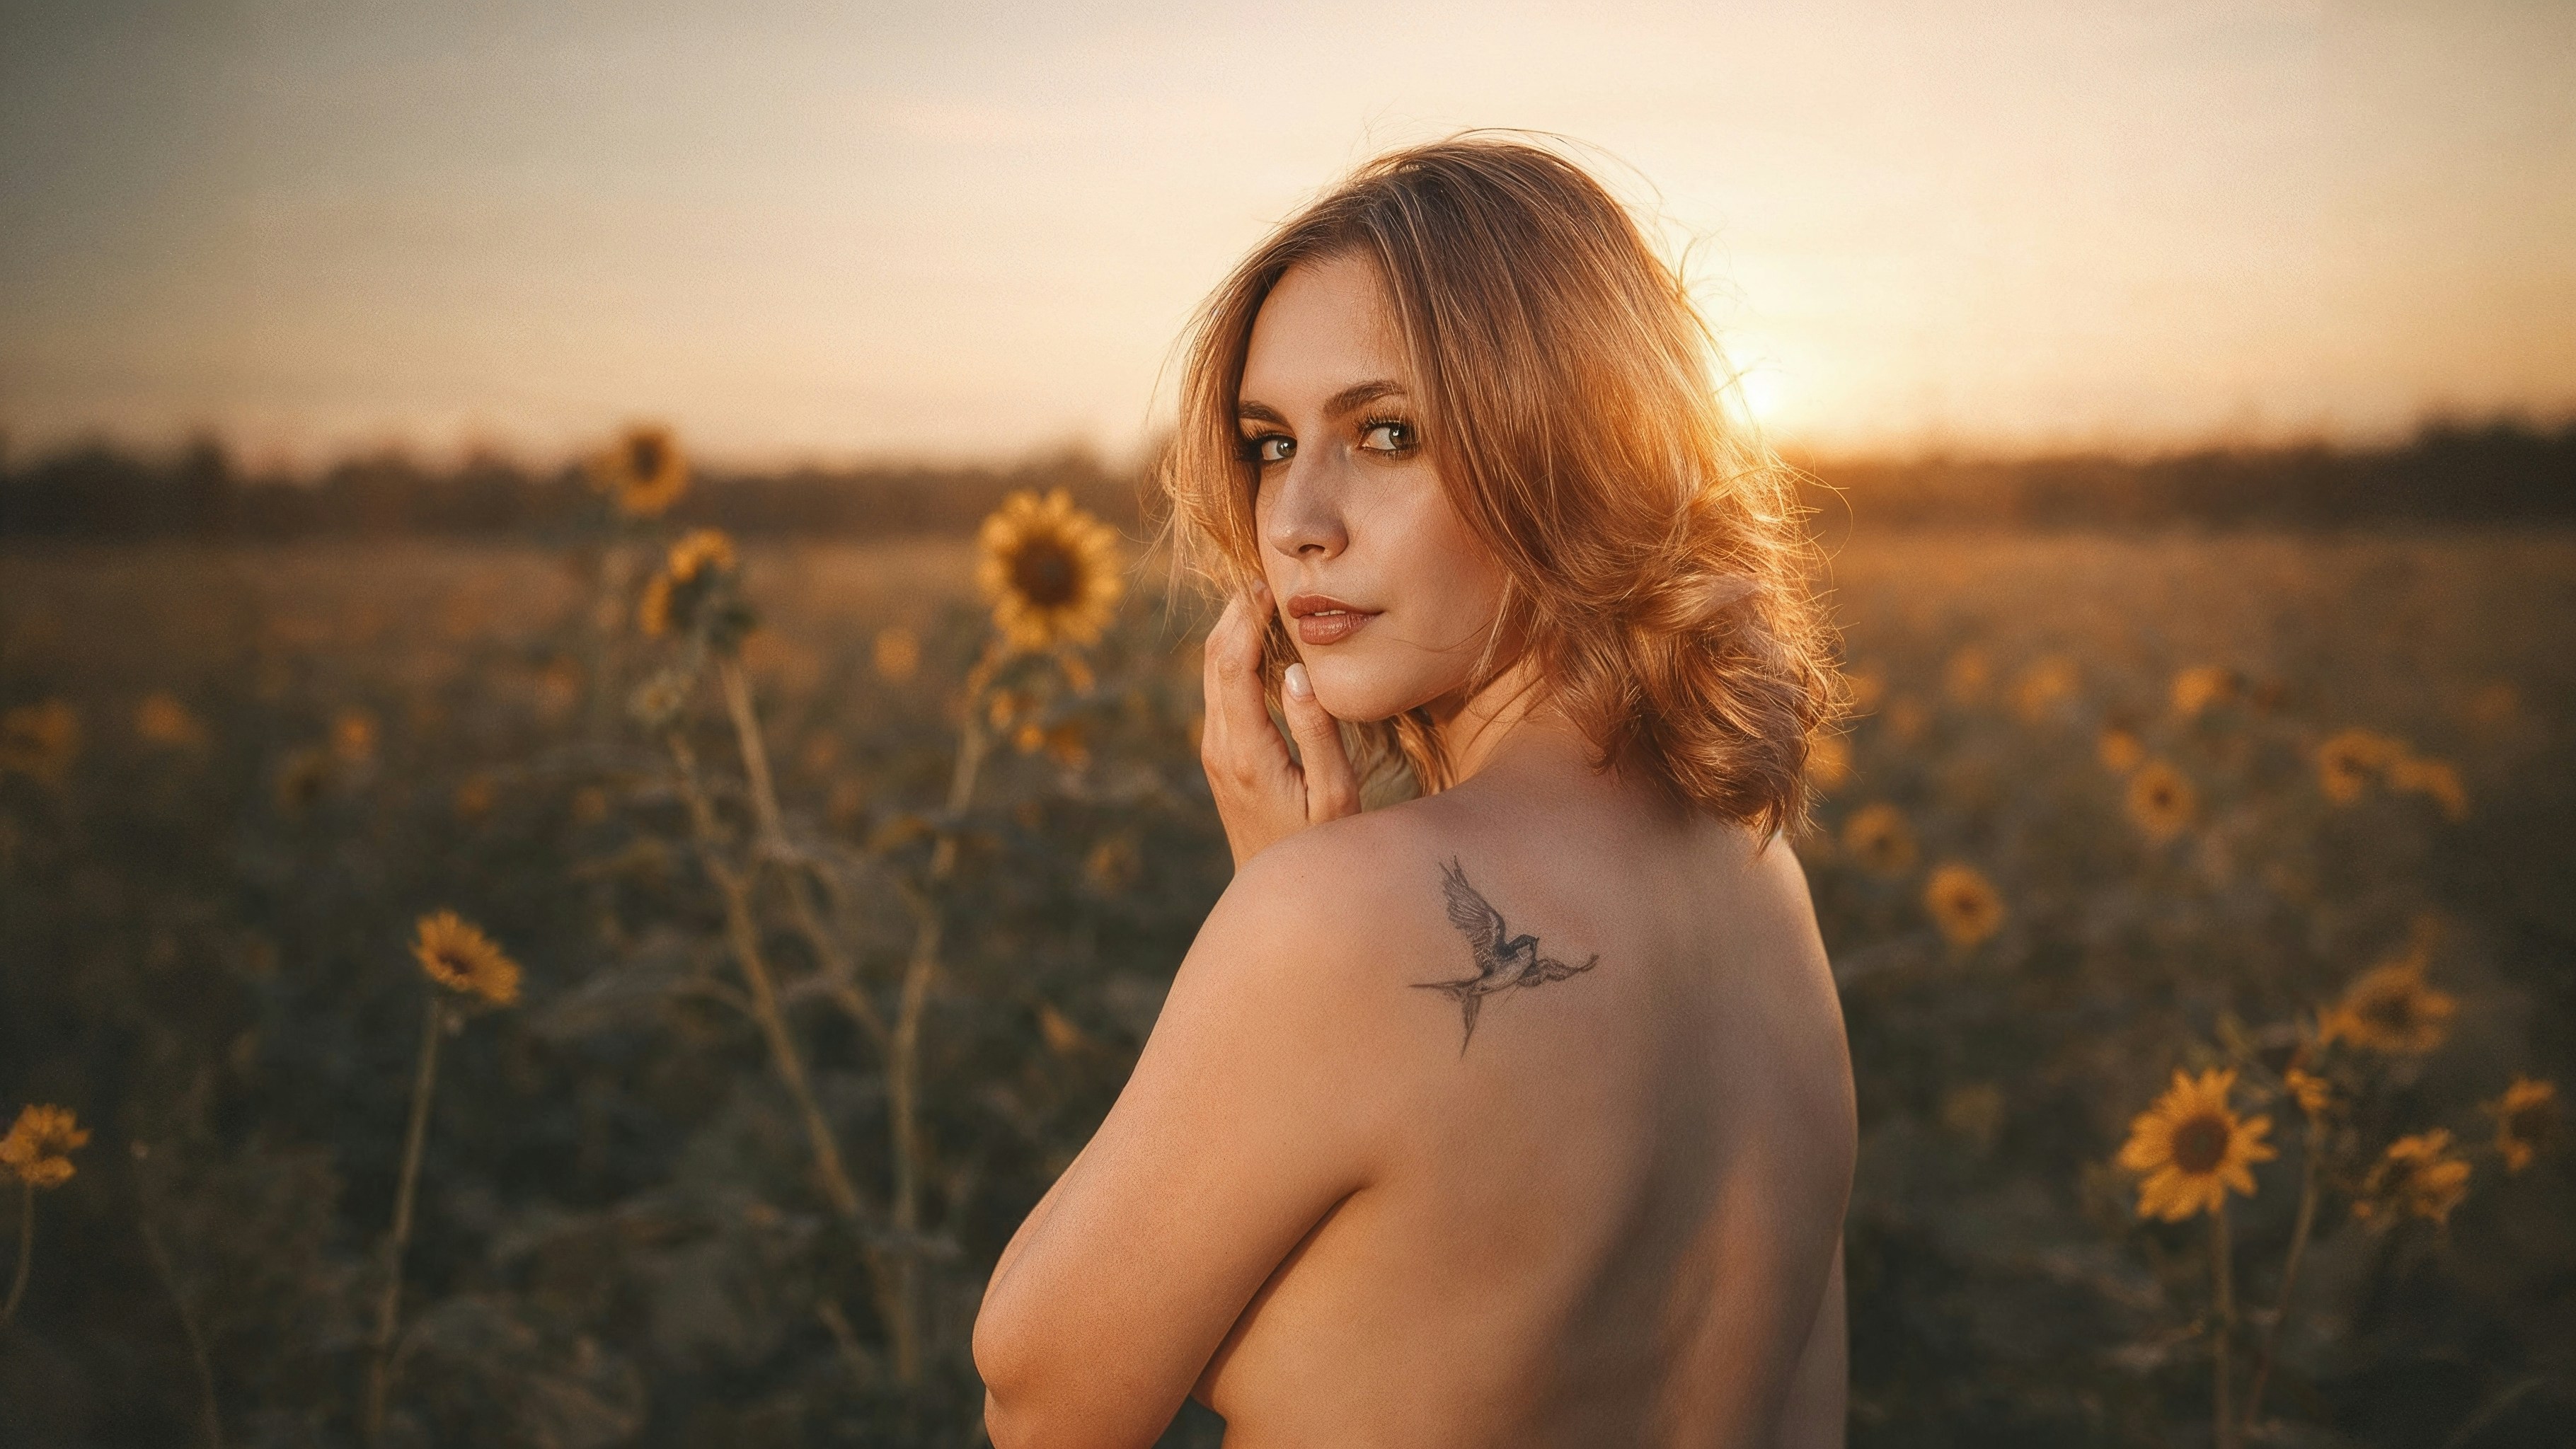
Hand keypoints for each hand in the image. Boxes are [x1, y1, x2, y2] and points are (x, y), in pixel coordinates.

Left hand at [1199, 582, 1360, 868]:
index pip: (1233, 662)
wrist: (1283, 898)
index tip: (1273, 582)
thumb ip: (1317, 732)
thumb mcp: (1335, 796)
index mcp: (1245, 750)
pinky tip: (1268, 641)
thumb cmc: (1322, 848)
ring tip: (1270, 596)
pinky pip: (1221, 690)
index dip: (1248, 615)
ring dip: (1235, 630)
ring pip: (1213, 671)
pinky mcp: (1220, 755)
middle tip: (1269, 573)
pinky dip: (1239, 656)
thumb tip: (1295, 672)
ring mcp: (1214, 751)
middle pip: (1214, 657)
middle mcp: (1218, 745)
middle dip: (1237, 611)